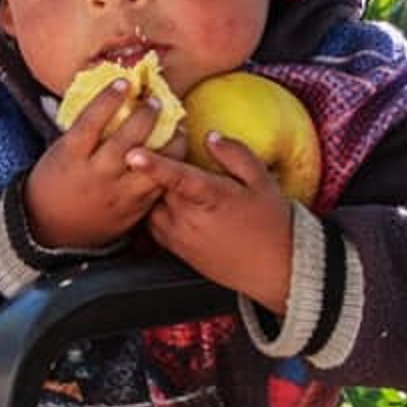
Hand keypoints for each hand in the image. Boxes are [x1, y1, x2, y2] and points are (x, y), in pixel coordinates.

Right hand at [24, 79, 187, 249]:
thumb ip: (82, 130)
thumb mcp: (59, 152)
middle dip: (146, 115)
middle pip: (128, 139)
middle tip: (156, 100)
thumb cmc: (55, 182)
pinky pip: (158, 185)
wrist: (52, 230)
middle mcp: (96, 173)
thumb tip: (107, 96)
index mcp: (71, 155)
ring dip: (169, 140)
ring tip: (178, 124)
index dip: (109, 99)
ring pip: (152, 164)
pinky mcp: (133, 210)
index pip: (92, 121)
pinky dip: (170, 165)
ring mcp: (117, 193)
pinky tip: (177, 151)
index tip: (124, 82)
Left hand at [124, 132, 293, 313]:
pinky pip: (153, 226)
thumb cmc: (271, 223)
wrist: (274, 269)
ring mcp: (180, 236)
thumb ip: (235, 154)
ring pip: (151, 206)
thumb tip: (211, 137)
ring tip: (171, 183)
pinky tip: (173, 205)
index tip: (133, 154)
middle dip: (155, 169)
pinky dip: (156, 211)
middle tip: (166, 154)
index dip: (154, 165)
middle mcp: (191, 219)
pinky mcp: (176, 250)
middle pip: (157, 186)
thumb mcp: (261, 181)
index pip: (178, 178)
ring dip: (155, 192)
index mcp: (212, 197)